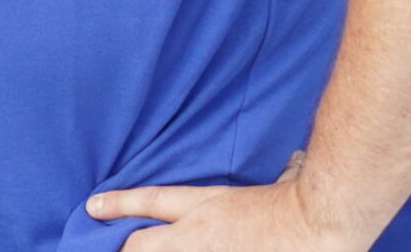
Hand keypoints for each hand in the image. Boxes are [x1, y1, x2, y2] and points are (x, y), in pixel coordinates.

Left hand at [87, 153, 367, 251]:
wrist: (318, 223)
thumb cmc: (298, 200)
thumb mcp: (265, 186)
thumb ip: (252, 186)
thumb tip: (284, 168)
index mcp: (204, 206)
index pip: (149, 202)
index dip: (117, 205)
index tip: (92, 207)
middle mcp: (196, 237)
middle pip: (137, 246)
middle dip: (124, 248)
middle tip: (118, 246)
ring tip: (140, 249)